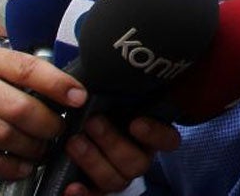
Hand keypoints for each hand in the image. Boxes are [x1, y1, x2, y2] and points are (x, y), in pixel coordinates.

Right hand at [0, 48, 85, 180]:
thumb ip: (24, 68)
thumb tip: (65, 81)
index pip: (27, 69)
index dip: (58, 84)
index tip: (79, 96)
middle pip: (20, 108)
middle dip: (48, 123)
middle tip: (60, 128)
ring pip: (5, 135)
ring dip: (32, 146)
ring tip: (44, 147)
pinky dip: (10, 166)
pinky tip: (24, 165)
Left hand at [0, 50, 178, 192]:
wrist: (80, 121)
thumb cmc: (104, 102)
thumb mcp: (119, 91)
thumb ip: (128, 83)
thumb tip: (132, 57)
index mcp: (152, 134)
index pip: (169, 141)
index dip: (155, 134)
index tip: (136, 121)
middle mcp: (140, 156)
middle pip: (138, 162)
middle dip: (113, 143)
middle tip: (93, 123)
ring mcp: (119, 173)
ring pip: (116, 179)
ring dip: (94, 160)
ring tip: (74, 142)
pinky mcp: (97, 186)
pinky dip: (83, 194)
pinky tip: (71, 186)